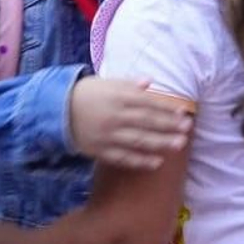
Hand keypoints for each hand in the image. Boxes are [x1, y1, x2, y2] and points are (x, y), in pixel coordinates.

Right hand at [68, 77, 191, 168]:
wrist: (55, 112)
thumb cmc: (84, 94)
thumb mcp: (105, 82)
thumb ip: (128, 83)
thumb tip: (150, 81)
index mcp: (117, 97)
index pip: (148, 103)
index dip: (167, 108)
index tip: (183, 113)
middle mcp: (115, 116)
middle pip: (147, 122)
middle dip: (169, 126)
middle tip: (187, 130)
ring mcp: (108, 135)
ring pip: (139, 140)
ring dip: (160, 143)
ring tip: (179, 145)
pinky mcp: (100, 150)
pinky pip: (123, 157)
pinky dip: (140, 160)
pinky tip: (156, 162)